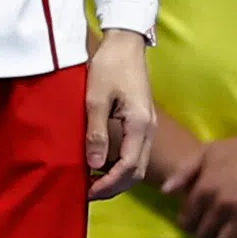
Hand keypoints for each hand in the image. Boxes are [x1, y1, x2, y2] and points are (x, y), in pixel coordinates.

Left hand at [86, 30, 156, 198]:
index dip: (108, 185)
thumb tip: (94, 165)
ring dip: (117, 178)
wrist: (126, 44)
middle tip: (88, 193)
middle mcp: (148, 129)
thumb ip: (96, 133)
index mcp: (139, 125)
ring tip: (92, 182)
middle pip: (137, 172)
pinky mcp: (143, 123)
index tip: (87, 192)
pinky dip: (120, 166)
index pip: (128, 167)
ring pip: (137, 165)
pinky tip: (101, 165)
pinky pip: (135, 153)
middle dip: (114, 187)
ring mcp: (148, 127)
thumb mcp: (95, 98)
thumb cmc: (109, 67)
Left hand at [167, 127, 236, 237]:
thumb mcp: (210, 151)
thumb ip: (185, 170)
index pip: (187, 221)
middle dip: (207, 234)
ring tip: (231, 236)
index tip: (197, 222)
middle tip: (214, 230)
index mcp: (206, 188)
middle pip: (204, 236)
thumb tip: (166, 192)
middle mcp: (223, 205)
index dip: (190, 223)